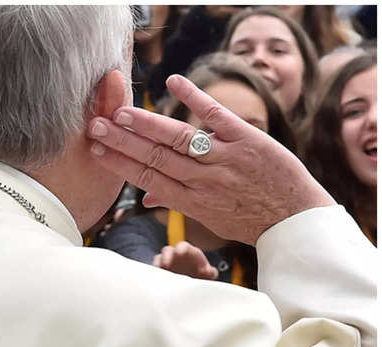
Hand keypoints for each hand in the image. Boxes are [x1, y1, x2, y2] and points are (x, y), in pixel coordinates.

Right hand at [87, 74, 334, 244]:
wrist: (294, 219)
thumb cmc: (248, 219)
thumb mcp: (210, 220)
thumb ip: (176, 203)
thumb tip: (144, 199)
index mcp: (191, 201)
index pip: (147, 178)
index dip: (119, 163)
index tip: (95, 150)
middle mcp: (203, 180)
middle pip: (155, 156)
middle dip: (122, 141)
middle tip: (95, 125)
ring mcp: (225, 159)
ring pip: (179, 138)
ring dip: (147, 124)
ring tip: (120, 112)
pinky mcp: (246, 140)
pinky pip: (216, 116)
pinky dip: (195, 98)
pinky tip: (174, 82)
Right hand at [153, 241, 218, 279]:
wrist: (196, 281)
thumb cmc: (201, 274)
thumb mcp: (208, 273)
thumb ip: (210, 272)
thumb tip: (209, 271)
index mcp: (187, 251)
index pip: (183, 246)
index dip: (181, 249)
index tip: (179, 253)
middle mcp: (175, 255)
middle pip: (167, 251)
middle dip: (166, 257)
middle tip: (165, 265)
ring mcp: (166, 263)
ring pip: (159, 260)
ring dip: (158, 265)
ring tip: (159, 273)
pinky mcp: (161, 271)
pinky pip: (155, 271)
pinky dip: (156, 275)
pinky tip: (158, 282)